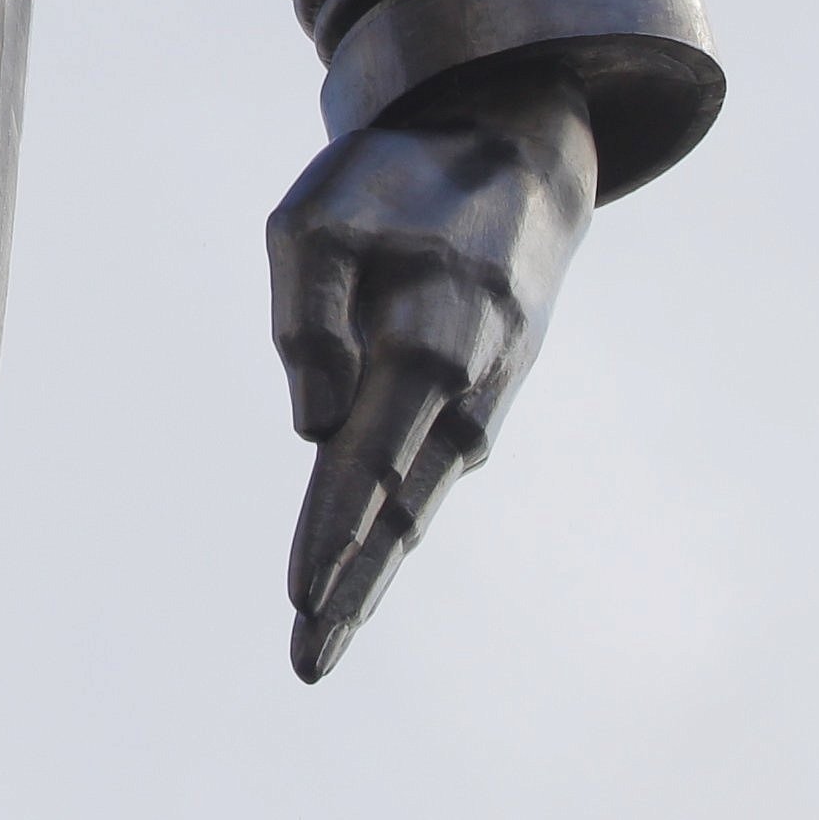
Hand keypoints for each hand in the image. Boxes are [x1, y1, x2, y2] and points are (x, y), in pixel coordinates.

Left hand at [266, 71, 597, 679]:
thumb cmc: (399, 179)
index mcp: (431, 340)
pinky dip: (389, 524)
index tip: (301, 594)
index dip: (333, 529)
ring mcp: (478, 404)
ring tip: (317, 643)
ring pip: (413, 505)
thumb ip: (306, 318)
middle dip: (351, 589)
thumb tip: (310, 428)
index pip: (369, 457)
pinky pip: (423, 476)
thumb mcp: (321, 217)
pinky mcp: (476, 404)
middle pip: (396, 508)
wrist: (517, 155)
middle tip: (305, 664)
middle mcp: (463, 392)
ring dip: (367, 574)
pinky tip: (355, 572)